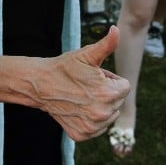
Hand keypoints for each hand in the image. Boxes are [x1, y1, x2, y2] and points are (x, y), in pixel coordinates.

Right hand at [37, 26, 130, 140]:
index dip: (110, 79)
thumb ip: (107, 44)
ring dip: (100, 107)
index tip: (95, 76)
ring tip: (82, 96)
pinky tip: (78, 109)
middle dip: (106, 92)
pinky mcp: (82, 135)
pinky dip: (90, 119)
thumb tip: (117, 29)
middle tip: (86, 85)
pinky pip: (97, 128)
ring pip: (109, 115)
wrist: (40, 84)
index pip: (124, 87)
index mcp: (108, 94)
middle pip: (118, 101)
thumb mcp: (87, 54)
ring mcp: (92, 127)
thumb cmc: (65, 67)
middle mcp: (103, 114)